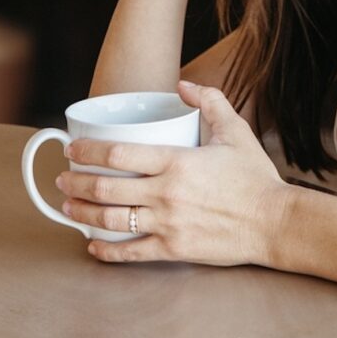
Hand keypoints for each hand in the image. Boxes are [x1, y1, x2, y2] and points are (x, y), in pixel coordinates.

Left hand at [56, 79, 289, 265]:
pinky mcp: (173, 249)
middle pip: (106, 188)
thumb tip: (183, 85)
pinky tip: (92, 244)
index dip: (87, 151)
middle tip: (62, 178)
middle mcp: (166, 193)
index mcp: (177, 161)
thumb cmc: (255, 177)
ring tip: (68, 206)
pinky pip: (130, 252)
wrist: (274, 222)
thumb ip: (210, 101)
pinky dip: (106, 250)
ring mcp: (168, 223)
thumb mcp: (235, 131)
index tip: (72, 149)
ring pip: (111, 220)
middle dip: (76, 182)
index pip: (118, 154)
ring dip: (82, 212)